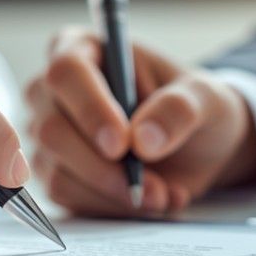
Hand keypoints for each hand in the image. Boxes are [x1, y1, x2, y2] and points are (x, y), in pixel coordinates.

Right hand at [24, 27, 255, 215]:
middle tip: (152, 187)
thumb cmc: (194, 108)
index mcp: (83, 49)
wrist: (196, 149)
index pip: (66, 71)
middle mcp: (54, 91)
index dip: (90, 109)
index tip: (121, 144)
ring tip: (163, 194)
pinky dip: (112, 206)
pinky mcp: (56, 173)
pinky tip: (148, 200)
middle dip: (103, 167)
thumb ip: (179, 109)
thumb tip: (143, 139)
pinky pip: (69, 197)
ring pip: (58, 171)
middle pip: (52, 129)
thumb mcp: (206, 99)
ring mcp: (49, 135)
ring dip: (113, 193)